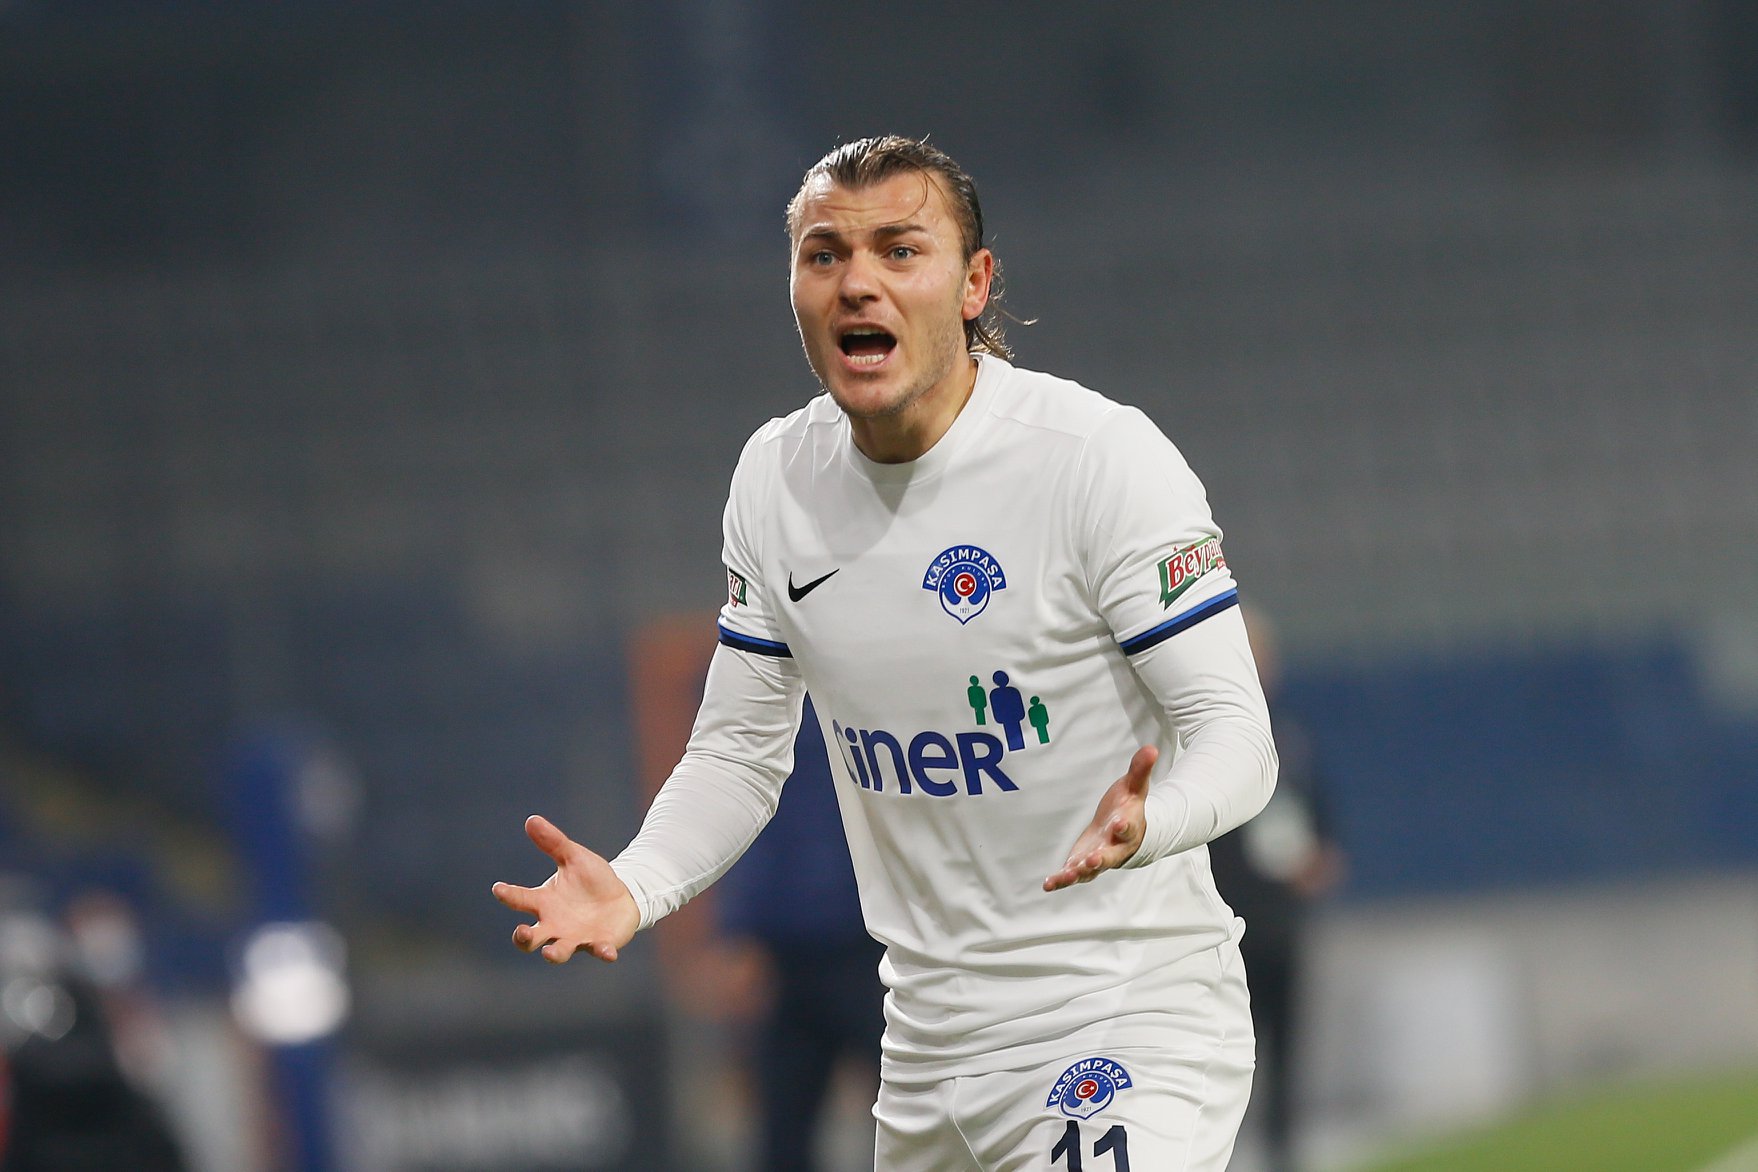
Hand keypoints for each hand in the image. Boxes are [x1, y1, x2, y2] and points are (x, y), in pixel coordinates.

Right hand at [492, 814, 639, 963]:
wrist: (622, 896)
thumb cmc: (591, 879)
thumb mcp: (573, 857)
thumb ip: (553, 842)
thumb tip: (531, 819)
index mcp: (544, 902)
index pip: (520, 899)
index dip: (508, 894)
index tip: (498, 888)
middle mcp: (555, 925)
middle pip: (530, 938)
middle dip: (523, 938)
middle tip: (522, 931)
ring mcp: (576, 938)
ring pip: (558, 952)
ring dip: (554, 953)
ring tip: (549, 953)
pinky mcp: (600, 944)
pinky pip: (599, 951)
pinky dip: (602, 952)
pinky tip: (608, 951)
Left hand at [1044, 745, 1157, 891]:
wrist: (1123, 830)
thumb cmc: (1128, 807)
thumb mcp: (1134, 787)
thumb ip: (1140, 770)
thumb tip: (1151, 748)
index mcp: (1128, 828)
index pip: (1128, 828)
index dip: (1124, 826)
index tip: (1118, 822)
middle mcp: (1115, 848)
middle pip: (1109, 856)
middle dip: (1101, 859)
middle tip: (1092, 860)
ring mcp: (1098, 858)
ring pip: (1090, 870)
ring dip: (1078, 873)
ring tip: (1066, 875)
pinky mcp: (1083, 864)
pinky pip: (1073, 875)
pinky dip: (1061, 880)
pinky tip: (1048, 884)